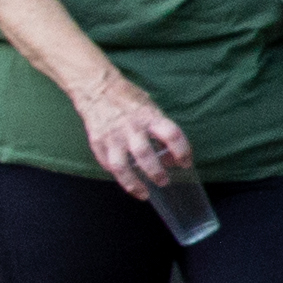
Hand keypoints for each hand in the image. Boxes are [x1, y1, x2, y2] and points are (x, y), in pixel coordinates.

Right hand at [80, 80, 194, 204]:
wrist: (97, 88)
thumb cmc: (129, 99)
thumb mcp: (151, 108)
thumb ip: (161, 131)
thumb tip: (171, 158)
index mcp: (149, 117)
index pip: (172, 135)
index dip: (182, 151)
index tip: (185, 162)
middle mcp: (131, 128)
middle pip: (145, 154)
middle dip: (156, 172)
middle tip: (164, 181)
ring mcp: (112, 137)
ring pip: (121, 166)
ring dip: (133, 183)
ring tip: (144, 193)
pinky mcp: (97, 143)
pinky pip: (107, 164)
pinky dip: (117, 176)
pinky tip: (126, 181)